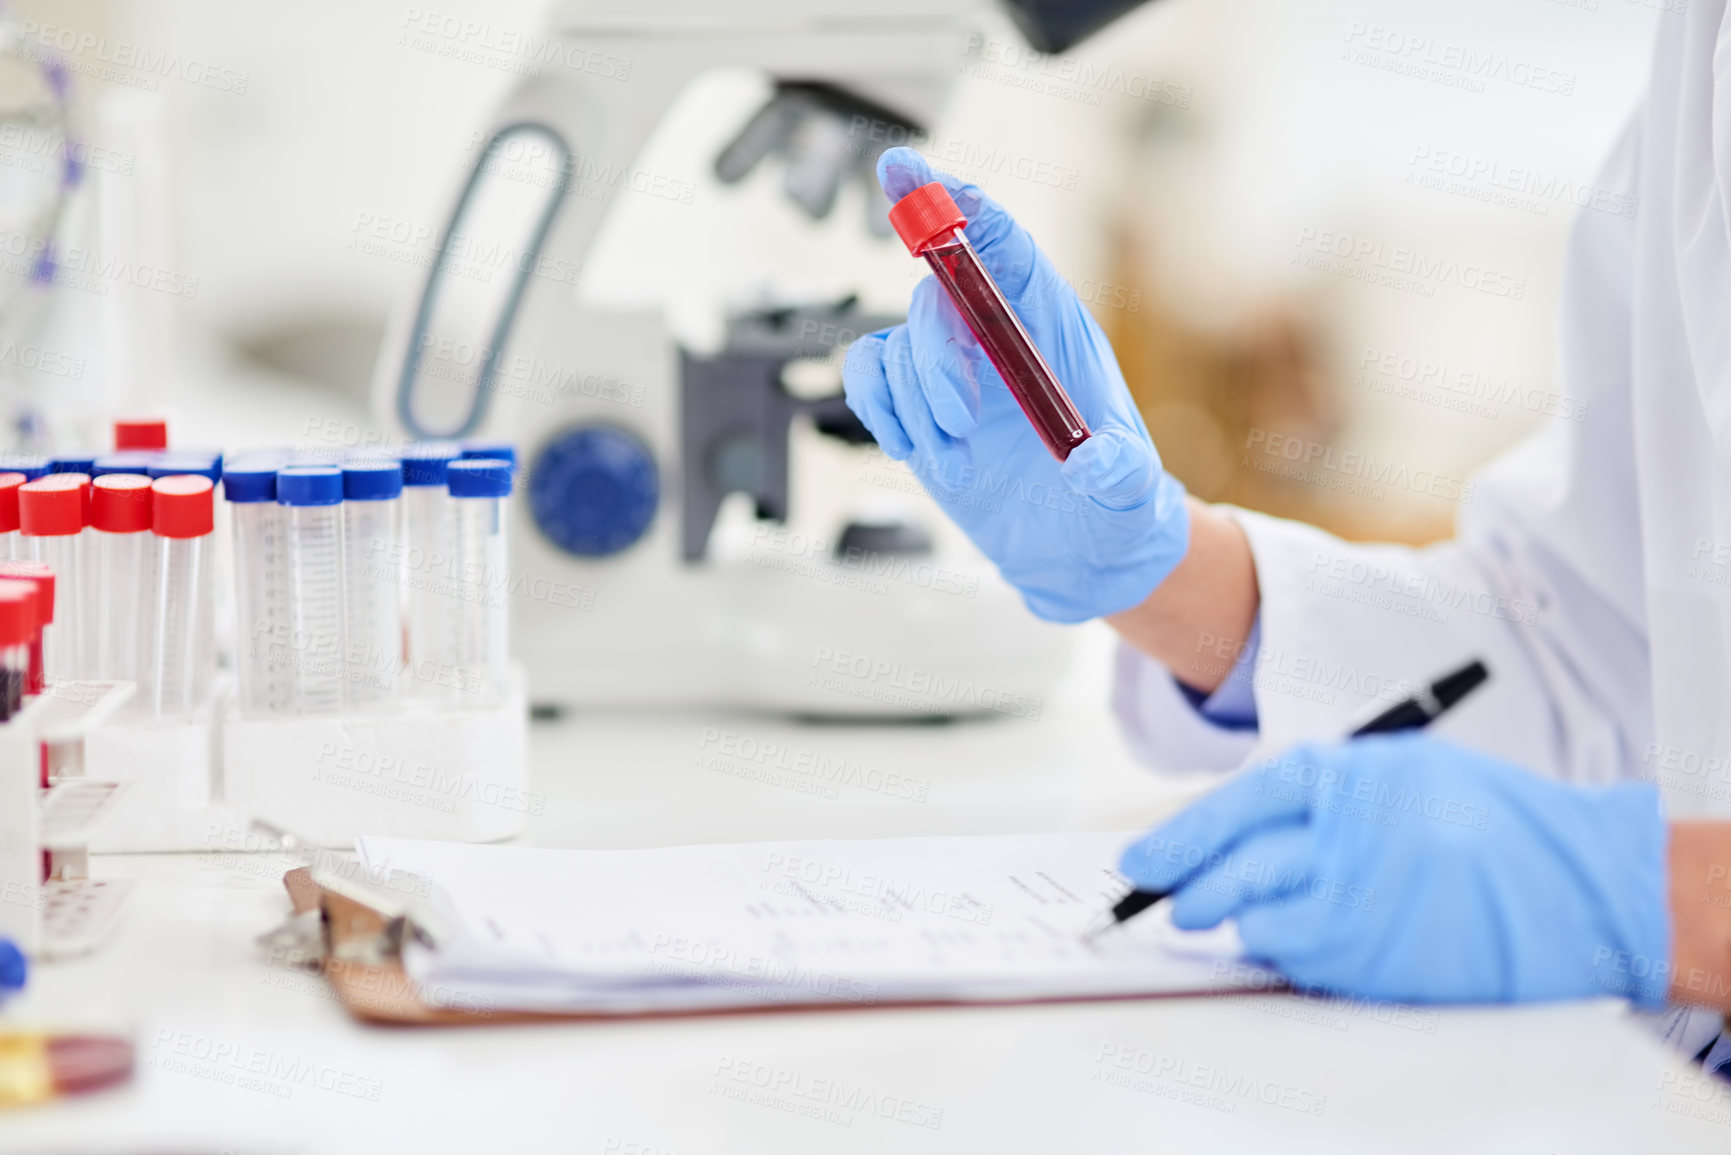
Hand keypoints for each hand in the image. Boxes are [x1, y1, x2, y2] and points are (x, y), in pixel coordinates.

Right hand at [842, 147, 1188, 622]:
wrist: (1082, 549)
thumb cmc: (1116, 504)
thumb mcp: (1130, 489)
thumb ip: (1117, 473)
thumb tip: (1091, 464)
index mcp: (1052, 324)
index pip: (999, 242)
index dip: (953, 203)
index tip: (905, 172)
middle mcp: (997, 333)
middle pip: (937, 296)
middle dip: (935, 360)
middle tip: (959, 423)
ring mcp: (954, 368)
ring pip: (896, 346)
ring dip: (915, 410)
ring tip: (957, 466)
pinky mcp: (920, 405)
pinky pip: (871, 378)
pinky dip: (882, 413)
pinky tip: (917, 453)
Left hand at [1119, 734, 1671, 1004]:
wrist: (1583, 883)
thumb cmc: (1488, 818)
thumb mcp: (1399, 771)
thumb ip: (1318, 793)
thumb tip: (1235, 827)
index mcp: (1349, 778)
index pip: (1238, 806)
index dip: (1181, 836)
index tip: (1140, 861)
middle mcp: (1349, 839)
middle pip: (1237, 868)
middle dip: (1191, 887)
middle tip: (1167, 899)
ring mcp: (1366, 904)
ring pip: (1262, 922)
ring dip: (1239, 923)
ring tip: (1226, 917)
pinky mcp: (1383, 961)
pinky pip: (1305, 962)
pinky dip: (1287, 953)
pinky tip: (1296, 938)